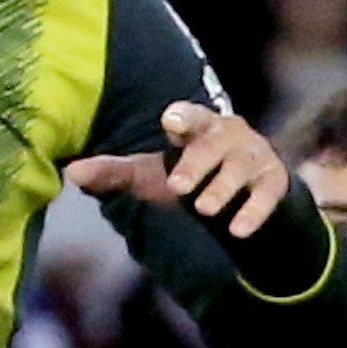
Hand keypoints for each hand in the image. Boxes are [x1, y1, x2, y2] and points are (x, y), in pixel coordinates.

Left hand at [70, 100, 289, 241]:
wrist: (241, 199)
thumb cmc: (189, 177)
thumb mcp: (150, 176)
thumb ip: (115, 174)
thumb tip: (71, 173)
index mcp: (198, 126)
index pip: (190, 115)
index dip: (183, 117)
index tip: (171, 123)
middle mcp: (230, 134)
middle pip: (215, 142)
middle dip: (197, 162)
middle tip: (176, 186)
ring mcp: (255, 157)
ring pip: (241, 167)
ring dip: (223, 187)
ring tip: (205, 209)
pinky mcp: (275, 183)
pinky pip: (267, 195)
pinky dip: (254, 212)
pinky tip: (238, 231)